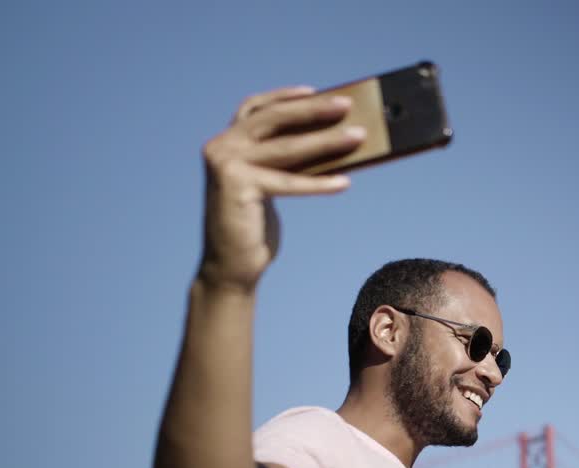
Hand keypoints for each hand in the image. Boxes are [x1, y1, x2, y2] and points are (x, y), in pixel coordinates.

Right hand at [199, 86, 364, 290]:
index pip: (256, 108)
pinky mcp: (236, 185)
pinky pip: (289, 181)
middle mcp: (221, 147)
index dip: (285, 96)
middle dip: (314, 110)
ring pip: (287, 148)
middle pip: (274, 119)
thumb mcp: (271, 184)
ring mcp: (225, 164)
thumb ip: (288, 161)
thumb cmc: (255, 225)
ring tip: (358, 137)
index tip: (317, 91)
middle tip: (347, 105)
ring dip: (327, 141)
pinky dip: (319, 182)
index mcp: (226, 142)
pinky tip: (344, 182)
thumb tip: (335, 140)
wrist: (231, 266)